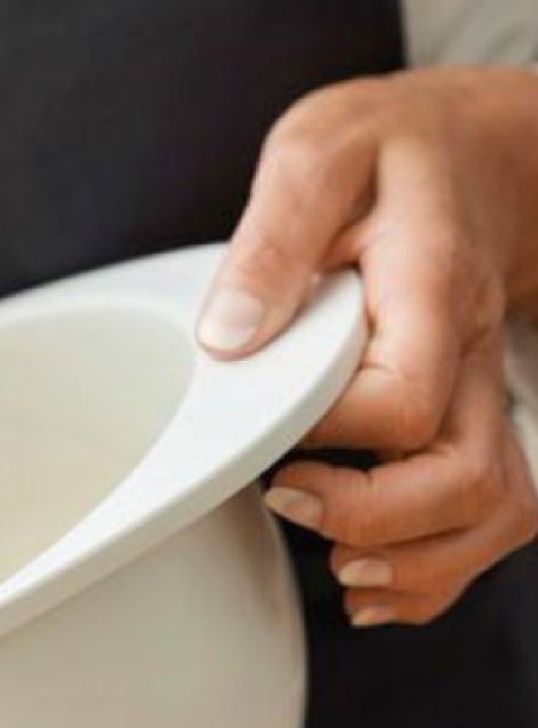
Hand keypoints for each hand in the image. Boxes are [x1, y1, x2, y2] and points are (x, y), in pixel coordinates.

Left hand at [196, 66, 537, 623]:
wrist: (477, 147)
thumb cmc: (391, 150)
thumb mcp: (318, 153)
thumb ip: (271, 241)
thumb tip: (229, 336)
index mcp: (431, 289)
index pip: (405, 397)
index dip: (333, 434)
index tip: (270, 434)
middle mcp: (472, 354)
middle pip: (470, 477)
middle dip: (378, 521)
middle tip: (289, 502)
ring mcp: (484, 394)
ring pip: (499, 512)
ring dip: (419, 564)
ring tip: (338, 563)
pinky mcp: (478, 421)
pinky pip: (491, 518)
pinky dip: (435, 570)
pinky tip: (370, 580)